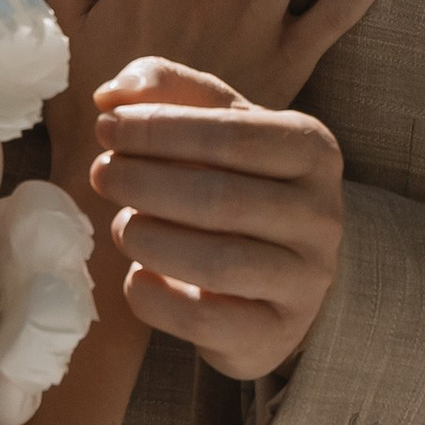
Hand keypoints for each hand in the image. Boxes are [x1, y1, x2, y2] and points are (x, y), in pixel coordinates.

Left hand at [87, 66, 349, 379]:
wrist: (275, 276)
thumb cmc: (236, 182)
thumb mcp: (215, 124)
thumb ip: (168, 90)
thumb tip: (112, 95)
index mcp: (312, 149)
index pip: (231, 134)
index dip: (159, 130)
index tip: (107, 128)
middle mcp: (322, 215)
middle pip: (220, 198)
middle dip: (144, 182)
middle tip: (102, 174)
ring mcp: (305, 281)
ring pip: (215, 263)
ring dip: (148, 240)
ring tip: (123, 225)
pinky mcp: (275, 334)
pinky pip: (203, 319)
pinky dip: (154, 297)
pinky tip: (136, 275)